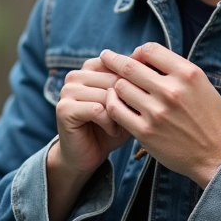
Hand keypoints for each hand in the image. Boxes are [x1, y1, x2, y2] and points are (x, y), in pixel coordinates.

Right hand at [46, 56, 130, 220]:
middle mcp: (75, 76)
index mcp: (89, 68)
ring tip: (122, 125)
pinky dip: (110, 123)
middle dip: (128, 100)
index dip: (136, 83)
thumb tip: (156, 71)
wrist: (88, 156)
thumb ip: (137, 86)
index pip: (119, 65)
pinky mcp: (64, 109)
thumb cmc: (111, 128)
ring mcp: (67, 91)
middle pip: (114, 79)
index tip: (144, 100)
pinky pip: (97, 109)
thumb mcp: (127, 103)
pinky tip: (112, 131)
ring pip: (106, 94)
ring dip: (120, 113)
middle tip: (133, 117)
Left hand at [100, 44, 220, 187]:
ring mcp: (156, 112)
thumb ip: (175, 70)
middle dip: (113, 60)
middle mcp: (171, 90)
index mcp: (187, 74)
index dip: (137, 51)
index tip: (133, 56)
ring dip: (115, 84)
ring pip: (120, 87)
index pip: (149, 49)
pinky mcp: (145, 131)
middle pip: (129, 66)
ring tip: (114, 86)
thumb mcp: (201, 85)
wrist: (217, 155)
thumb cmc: (209, 117)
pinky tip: (113, 101)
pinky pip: (116, 110)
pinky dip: (111, 102)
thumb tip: (144, 56)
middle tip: (105, 56)